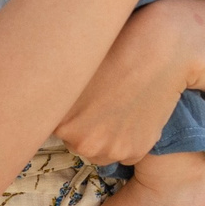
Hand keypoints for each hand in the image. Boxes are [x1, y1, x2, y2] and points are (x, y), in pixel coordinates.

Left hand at [54, 0, 204, 165]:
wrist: (158, 51)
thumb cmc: (113, 51)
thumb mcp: (73, 73)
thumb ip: (59, 99)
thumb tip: (47, 108)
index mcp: (60, 121)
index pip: (52, 130)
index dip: (65, 115)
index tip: (79, 101)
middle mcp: (81, 141)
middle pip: (77, 144)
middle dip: (86, 128)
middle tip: (102, 101)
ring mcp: (109, 149)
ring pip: (101, 152)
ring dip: (106, 138)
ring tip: (119, 106)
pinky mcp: (134, 152)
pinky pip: (125, 154)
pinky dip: (129, 139)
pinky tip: (135, 113)